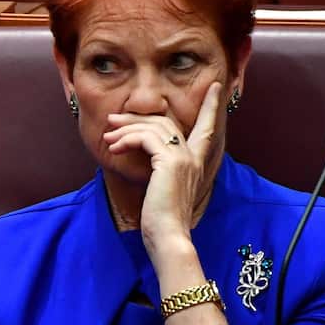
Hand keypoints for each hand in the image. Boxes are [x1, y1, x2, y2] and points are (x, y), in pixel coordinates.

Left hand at [103, 81, 222, 260]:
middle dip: (138, 118)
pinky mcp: (170, 162)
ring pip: (153, 127)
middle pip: (167, 122)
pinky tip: (114, 148)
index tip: (217, 88)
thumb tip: (143, 154)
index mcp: (197, 163)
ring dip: (126, 129)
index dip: (212, 106)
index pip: (208, 128)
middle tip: (114, 120)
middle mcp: (194, 157)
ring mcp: (184, 158)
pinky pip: (146, 138)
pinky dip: (127, 139)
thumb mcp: (163, 189)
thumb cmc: (162, 220)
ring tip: (107, 137)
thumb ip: (162, 170)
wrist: (169, 237)